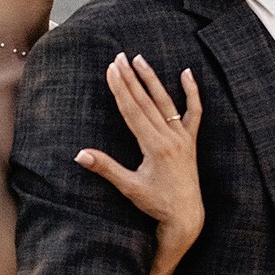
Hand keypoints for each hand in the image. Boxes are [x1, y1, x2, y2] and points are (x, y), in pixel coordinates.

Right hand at [76, 54, 203, 256]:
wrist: (185, 216)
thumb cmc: (156, 204)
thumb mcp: (128, 187)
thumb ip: (106, 168)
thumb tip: (79, 155)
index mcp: (155, 147)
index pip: (133, 111)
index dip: (120, 89)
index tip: (111, 70)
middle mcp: (171, 138)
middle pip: (146, 102)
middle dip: (131, 78)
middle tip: (119, 57)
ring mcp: (182, 138)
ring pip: (166, 101)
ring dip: (152, 79)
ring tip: (139, 59)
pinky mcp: (191, 141)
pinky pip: (194, 112)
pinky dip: (192, 93)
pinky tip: (187, 73)